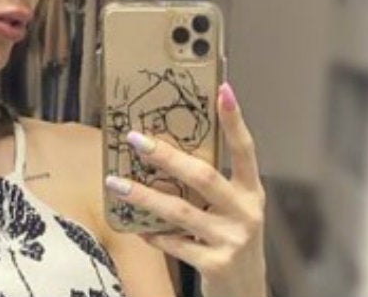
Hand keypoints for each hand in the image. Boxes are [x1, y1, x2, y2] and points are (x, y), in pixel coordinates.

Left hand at [104, 83, 267, 296]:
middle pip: (203, 177)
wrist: (246, 291)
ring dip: (144, 196)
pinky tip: (137, 227)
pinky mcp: (216, 264)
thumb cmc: (231, 239)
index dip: (235, 120)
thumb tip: (164, 150)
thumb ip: (208, 186)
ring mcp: (233, 239)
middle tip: (136, 139)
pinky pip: (175, 243)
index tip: (223, 90)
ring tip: (116, 183)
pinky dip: (154, 234)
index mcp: (251, 192)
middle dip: (167, 156)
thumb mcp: (230, 209)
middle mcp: (246, 212)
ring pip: (181, 211)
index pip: (245, 149)